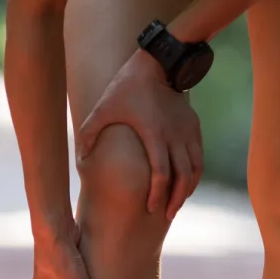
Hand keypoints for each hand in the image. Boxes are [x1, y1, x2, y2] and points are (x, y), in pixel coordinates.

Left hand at [75, 51, 204, 220]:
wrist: (159, 63)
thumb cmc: (127, 87)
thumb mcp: (103, 107)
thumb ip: (88, 133)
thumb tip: (80, 158)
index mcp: (154, 134)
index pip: (161, 174)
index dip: (158, 194)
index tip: (151, 207)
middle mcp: (175, 136)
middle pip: (182, 177)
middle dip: (176, 199)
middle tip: (167, 215)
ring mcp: (187, 132)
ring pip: (195, 169)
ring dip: (188, 189)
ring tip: (178, 203)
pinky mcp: (194, 126)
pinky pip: (198, 156)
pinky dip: (195, 173)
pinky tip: (186, 183)